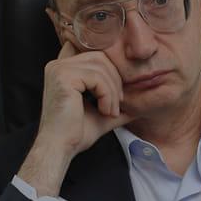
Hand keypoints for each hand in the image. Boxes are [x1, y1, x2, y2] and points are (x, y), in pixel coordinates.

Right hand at [17, 41, 132, 196]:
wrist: (61, 148)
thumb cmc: (76, 133)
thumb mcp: (102, 113)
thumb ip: (117, 104)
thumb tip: (142, 105)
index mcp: (64, 69)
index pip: (94, 53)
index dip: (108, 63)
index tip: (116, 89)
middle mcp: (58, 64)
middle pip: (101, 57)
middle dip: (115, 80)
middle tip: (118, 104)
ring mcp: (59, 69)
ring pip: (101, 67)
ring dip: (113, 91)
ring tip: (111, 111)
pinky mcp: (63, 77)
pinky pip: (97, 77)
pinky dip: (107, 95)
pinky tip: (104, 111)